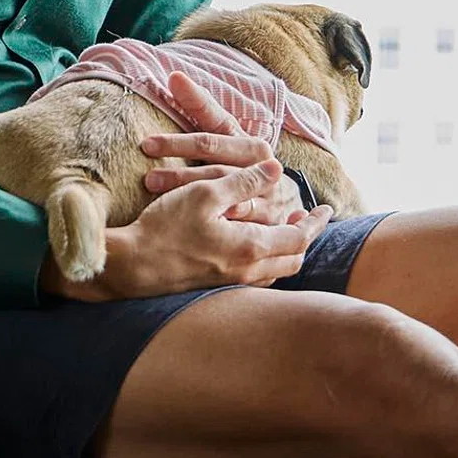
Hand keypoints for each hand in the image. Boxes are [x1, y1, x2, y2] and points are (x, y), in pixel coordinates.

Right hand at [43, 83, 327, 301]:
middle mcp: (248, 271)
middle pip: (293, 259)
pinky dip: (267, 261)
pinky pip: (256, 277)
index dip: (315, 221)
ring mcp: (232, 283)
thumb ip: (244, 182)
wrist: (132, 267)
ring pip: (276, 271)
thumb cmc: (166, 228)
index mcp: (251, 247)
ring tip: (285, 227)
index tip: (325, 208)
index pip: (299, 237)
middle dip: (305, 237)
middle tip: (308, 218)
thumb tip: (275, 170)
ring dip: (286, 249)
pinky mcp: (216, 287)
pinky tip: (254, 246)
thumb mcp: (204, 194)